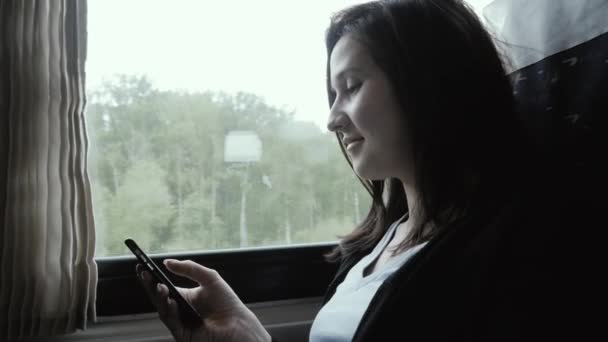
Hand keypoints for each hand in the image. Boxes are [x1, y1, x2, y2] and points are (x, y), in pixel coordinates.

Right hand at [137, 259, 270, 341]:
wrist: (238, 324)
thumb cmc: (227, 303)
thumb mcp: (209, 278)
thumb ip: (189, 268)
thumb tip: (167, 262)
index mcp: (185, 297)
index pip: (164, 287)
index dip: (153, 277)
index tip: (143, 266)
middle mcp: (180, 310)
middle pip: (159, 297)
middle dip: (150, 285)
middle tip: (143, 273)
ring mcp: (179, 322)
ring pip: (162, 309)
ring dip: (159, 297)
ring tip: (158, 285)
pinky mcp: (181, 334)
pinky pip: (171, 321)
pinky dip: (169, 310)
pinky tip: (170, 300)